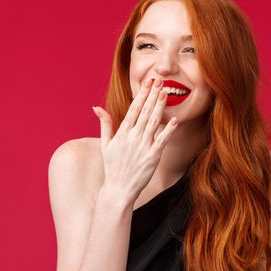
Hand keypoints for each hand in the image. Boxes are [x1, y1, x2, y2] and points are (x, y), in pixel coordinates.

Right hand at [92, 78, 177, 202]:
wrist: (118, 189)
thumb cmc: (112, 167)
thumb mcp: (105, 144)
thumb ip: (104, 124)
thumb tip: (96, 107)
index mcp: (122, 133)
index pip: (134, 108)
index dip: (142, 94)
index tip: (148, 81)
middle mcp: (132, 137)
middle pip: (144, 112)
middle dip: (153, 95)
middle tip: (160, 80)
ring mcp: (142, 147)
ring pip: (153, 123)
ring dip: (159, 107)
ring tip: (165, 93)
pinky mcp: (152, 157)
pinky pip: (162, 141)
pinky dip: (168, 130)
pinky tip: (174, 120)